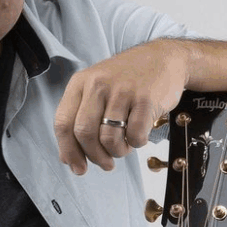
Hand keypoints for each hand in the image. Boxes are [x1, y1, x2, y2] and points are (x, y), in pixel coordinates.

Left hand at [53, 40, 189, 173]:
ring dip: (117, 152)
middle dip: (94, 156)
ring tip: (124, 146)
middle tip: (105, 163)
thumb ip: (79, 119)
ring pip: (109, 139)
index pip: (63, 123)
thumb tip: (67, 158)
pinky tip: (139, 134)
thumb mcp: (96, 90)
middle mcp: (98, 85)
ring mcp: (122, 91)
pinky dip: (137, 143)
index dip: (68, 151)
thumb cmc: (126, 80)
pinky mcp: (145, 98)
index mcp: (80, 83)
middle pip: (84, 133)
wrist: (163, 58)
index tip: (78, 168)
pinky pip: (135, 136)